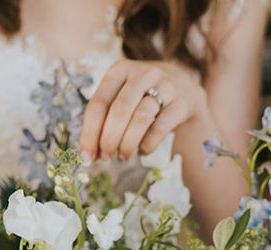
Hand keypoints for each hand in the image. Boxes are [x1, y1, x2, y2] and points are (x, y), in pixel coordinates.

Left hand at [79, 59, 206, 162]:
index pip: (98, 102)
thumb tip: (89, 154)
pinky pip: (160, 128)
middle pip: (119, 110)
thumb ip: (105, 119)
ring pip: (140, 119)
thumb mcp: (122, 96)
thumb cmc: (143, 97)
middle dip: (109, 139)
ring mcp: (165, 86)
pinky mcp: (181, 103)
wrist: (183, 88)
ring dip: (127, 143)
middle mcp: (142, 74)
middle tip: (106, 158)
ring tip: (123, 156)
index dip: (90, 132)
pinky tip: (142, 151)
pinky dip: (148, 144)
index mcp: (120, 70)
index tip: (86, 156)